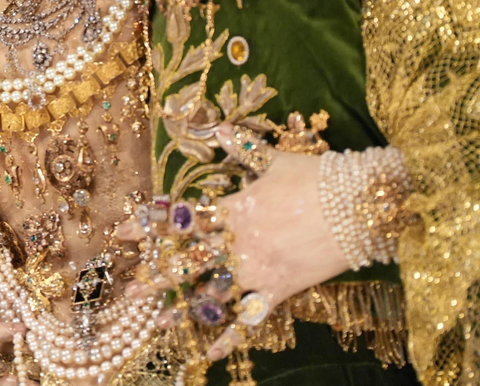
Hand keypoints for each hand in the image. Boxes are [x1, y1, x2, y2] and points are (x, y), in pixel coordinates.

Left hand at [116, 133, 346, 362]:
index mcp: (231, 208)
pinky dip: (231, 336)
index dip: (147, 226)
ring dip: (184, 309)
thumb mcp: (273, 158)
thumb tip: (215, 127)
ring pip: (211, 293)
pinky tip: (211, 353)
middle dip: (157, 275)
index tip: (120, 233)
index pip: (179, 219)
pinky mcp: (278, 289)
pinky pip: (249, 318)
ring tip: (158, 322)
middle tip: (130, 288)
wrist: (360, 205)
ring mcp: (257, 268)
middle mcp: (237, 241)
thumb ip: (240, 146)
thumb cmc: (316, 177)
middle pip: (188, 260)